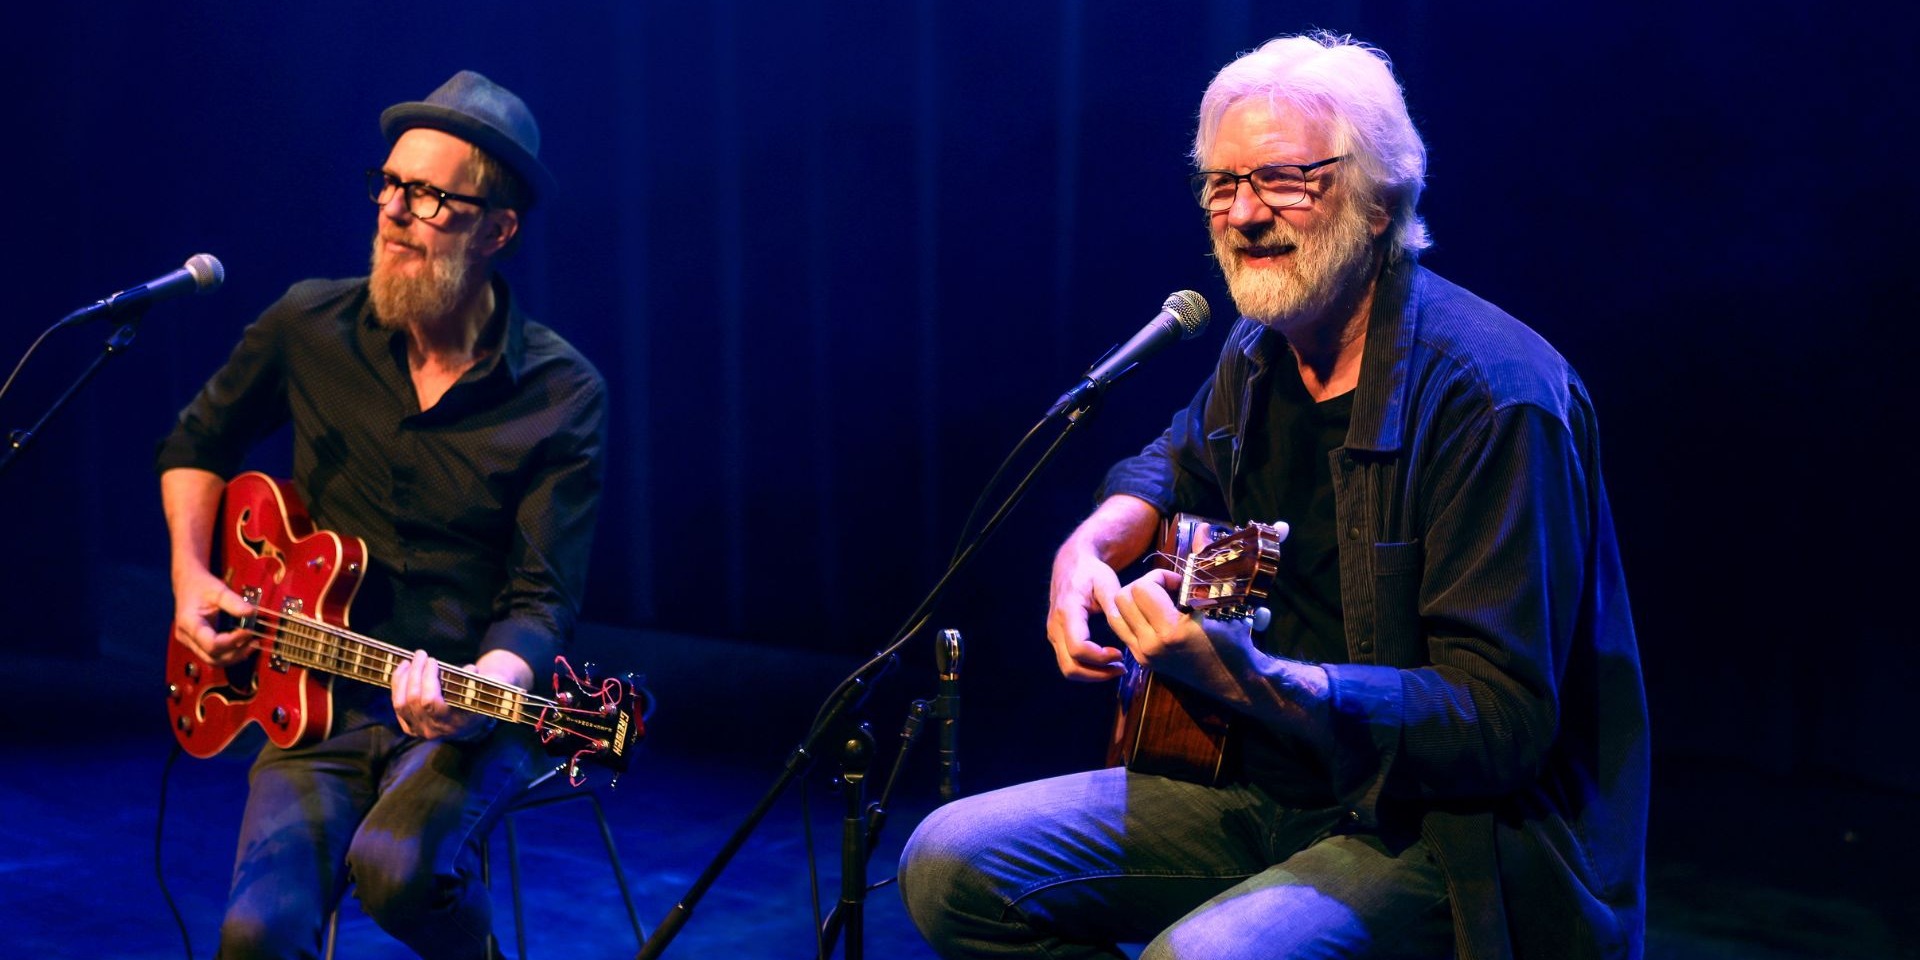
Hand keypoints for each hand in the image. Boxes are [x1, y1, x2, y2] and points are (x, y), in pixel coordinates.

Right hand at [171, 564, 255, 666]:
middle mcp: (186, 637)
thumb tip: (252, 612)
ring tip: (252, 645)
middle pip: (212, 657)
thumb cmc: (201, 586)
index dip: (233, 641)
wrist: (188, 584)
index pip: (211, 644)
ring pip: (213, 660)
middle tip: (255, 642)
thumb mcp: (218, 589)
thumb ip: (234, 601)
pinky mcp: (197, 644)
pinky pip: (213, 655)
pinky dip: (229, 653)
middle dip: (236, 653)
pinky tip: (244, 645)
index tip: (249, 631)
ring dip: (234, 656)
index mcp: (188, 623)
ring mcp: (190, 642)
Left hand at [392, 649, 533, 740]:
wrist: (469, 724)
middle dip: (415, 672)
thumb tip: (470, 670)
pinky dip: (397, 686)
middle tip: (421, 654)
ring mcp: (419, 730)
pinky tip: (402, 671)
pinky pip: (397, 706)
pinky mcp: (409, 727)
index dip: (428, 679)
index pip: (430, 701)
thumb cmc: (477, 701)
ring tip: (409, 661)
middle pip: (414, 699)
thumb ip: (479, 682)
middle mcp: (433, 729)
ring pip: (401, 703)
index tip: (433, 661)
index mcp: (452, 723)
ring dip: (403, 678)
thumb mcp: (483, 692)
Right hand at [1046, 541, 1129, 681]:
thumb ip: (1114, 605)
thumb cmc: (1091, 572)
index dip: (1100, 658)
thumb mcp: (1106, 581)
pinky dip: (1087, 668)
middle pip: (1070, 667)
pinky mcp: (1057, 638)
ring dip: (1093, 674)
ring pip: (1068, 669)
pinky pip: (1069, 662)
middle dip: (1097, 674)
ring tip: (1116, 667)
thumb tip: (1124, 629)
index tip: (1120, 653)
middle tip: (1121, 668)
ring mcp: (1053, 634)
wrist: (1071, 564)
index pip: (1078, 648)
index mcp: (1068, 611)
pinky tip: (1107, 661)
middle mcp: (1055, 626)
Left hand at [1109, 567, 1250, 700]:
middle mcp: (1151, 646)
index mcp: (1171, 631)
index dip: (1159, 576)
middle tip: (1166, 589)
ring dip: (1133, 601)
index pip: (1142, 588)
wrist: (1234, 679)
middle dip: (1143, 585)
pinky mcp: (1143, 662)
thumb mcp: (1223, 601)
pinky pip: (1122, 630)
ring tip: (1158, 601)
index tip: (1179, 582)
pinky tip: (1156, 616)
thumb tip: (1203, 528)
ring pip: (1116, 614)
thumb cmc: (1233, 640)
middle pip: (1122, 598)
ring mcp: (1144, 656)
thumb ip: (1205, 563)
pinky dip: (1133, 616)